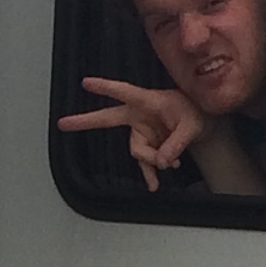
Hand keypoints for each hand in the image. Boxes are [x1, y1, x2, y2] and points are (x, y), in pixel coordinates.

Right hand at [56, 76, 205, 191]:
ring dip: (153, 160)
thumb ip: (176, 143)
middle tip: (62, 123)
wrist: (203, 124)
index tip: (86, 83)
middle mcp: (139, 116)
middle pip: (107, 118)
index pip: (123, 92)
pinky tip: (155, 183)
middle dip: (85, 121)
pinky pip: (143, 162)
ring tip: (174, 162)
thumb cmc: (196, 114)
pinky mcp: (147, 145)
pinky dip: (150, 172)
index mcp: (147, 101)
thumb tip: (162, 162)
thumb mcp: (191, 126)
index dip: (105, 87)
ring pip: (137, 151)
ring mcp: (141, 131)